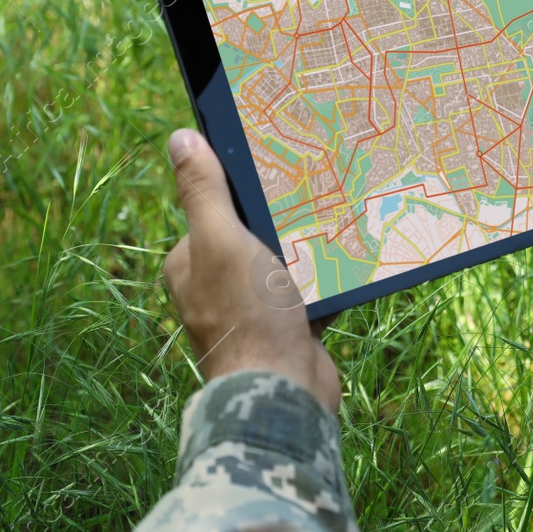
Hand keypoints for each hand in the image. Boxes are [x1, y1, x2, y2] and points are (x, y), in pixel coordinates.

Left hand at [161, 128, 341, 411]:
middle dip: (283, 212)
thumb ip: (203, 192)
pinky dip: (329, 274)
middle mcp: (216, 284)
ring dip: (312, 243)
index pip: (214, 206)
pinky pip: (311, 287)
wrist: (283, 393)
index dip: (243, 182)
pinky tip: (354, 254)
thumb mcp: (222, 241)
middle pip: (254, 230)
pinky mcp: (288, 326)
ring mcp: (253, 307)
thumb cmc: (247, 315)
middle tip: (319, 181)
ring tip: (341, 212)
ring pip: (286, 258)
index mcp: (191, 261)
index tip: (278, 158)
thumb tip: (179, 138)